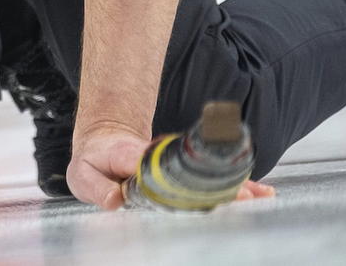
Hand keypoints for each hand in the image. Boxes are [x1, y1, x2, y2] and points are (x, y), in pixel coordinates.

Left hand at [68, 125, 275, 208]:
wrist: (105, 144)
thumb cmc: (94, 162)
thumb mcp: (82, 174)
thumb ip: (95, 187)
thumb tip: (115, 201)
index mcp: (134, 160)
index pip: (160, 169)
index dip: (180, 177)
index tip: (201, 187)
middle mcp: (162, 161)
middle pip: (194, 174)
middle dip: (220, 186)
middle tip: (248, 198)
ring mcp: (176, 167)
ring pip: (208, 176)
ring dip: (235, 186)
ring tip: (264, 196)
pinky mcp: (186, 174)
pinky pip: (212, 180)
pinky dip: (236, 187)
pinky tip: (261, 193)